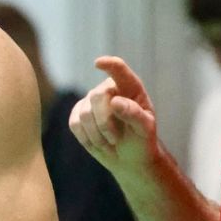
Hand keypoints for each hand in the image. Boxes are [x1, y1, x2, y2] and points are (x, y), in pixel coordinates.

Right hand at [69, 56, 163, 183]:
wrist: (130, 158)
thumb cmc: (142, 140)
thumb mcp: (145, 129)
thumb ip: (134, 114)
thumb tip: (114, 101)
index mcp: (130, 87)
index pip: (119, 70)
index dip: (109, 65)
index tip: (98, 63)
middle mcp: (108, 89)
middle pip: (97, 96)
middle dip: (105, 122)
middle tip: (115, 140)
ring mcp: (91, 100)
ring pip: (84, 113)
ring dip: (97, 135)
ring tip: (110, 144)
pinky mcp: (78, 114)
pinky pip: (75, 123)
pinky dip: (86, 138)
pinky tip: (99, 144)